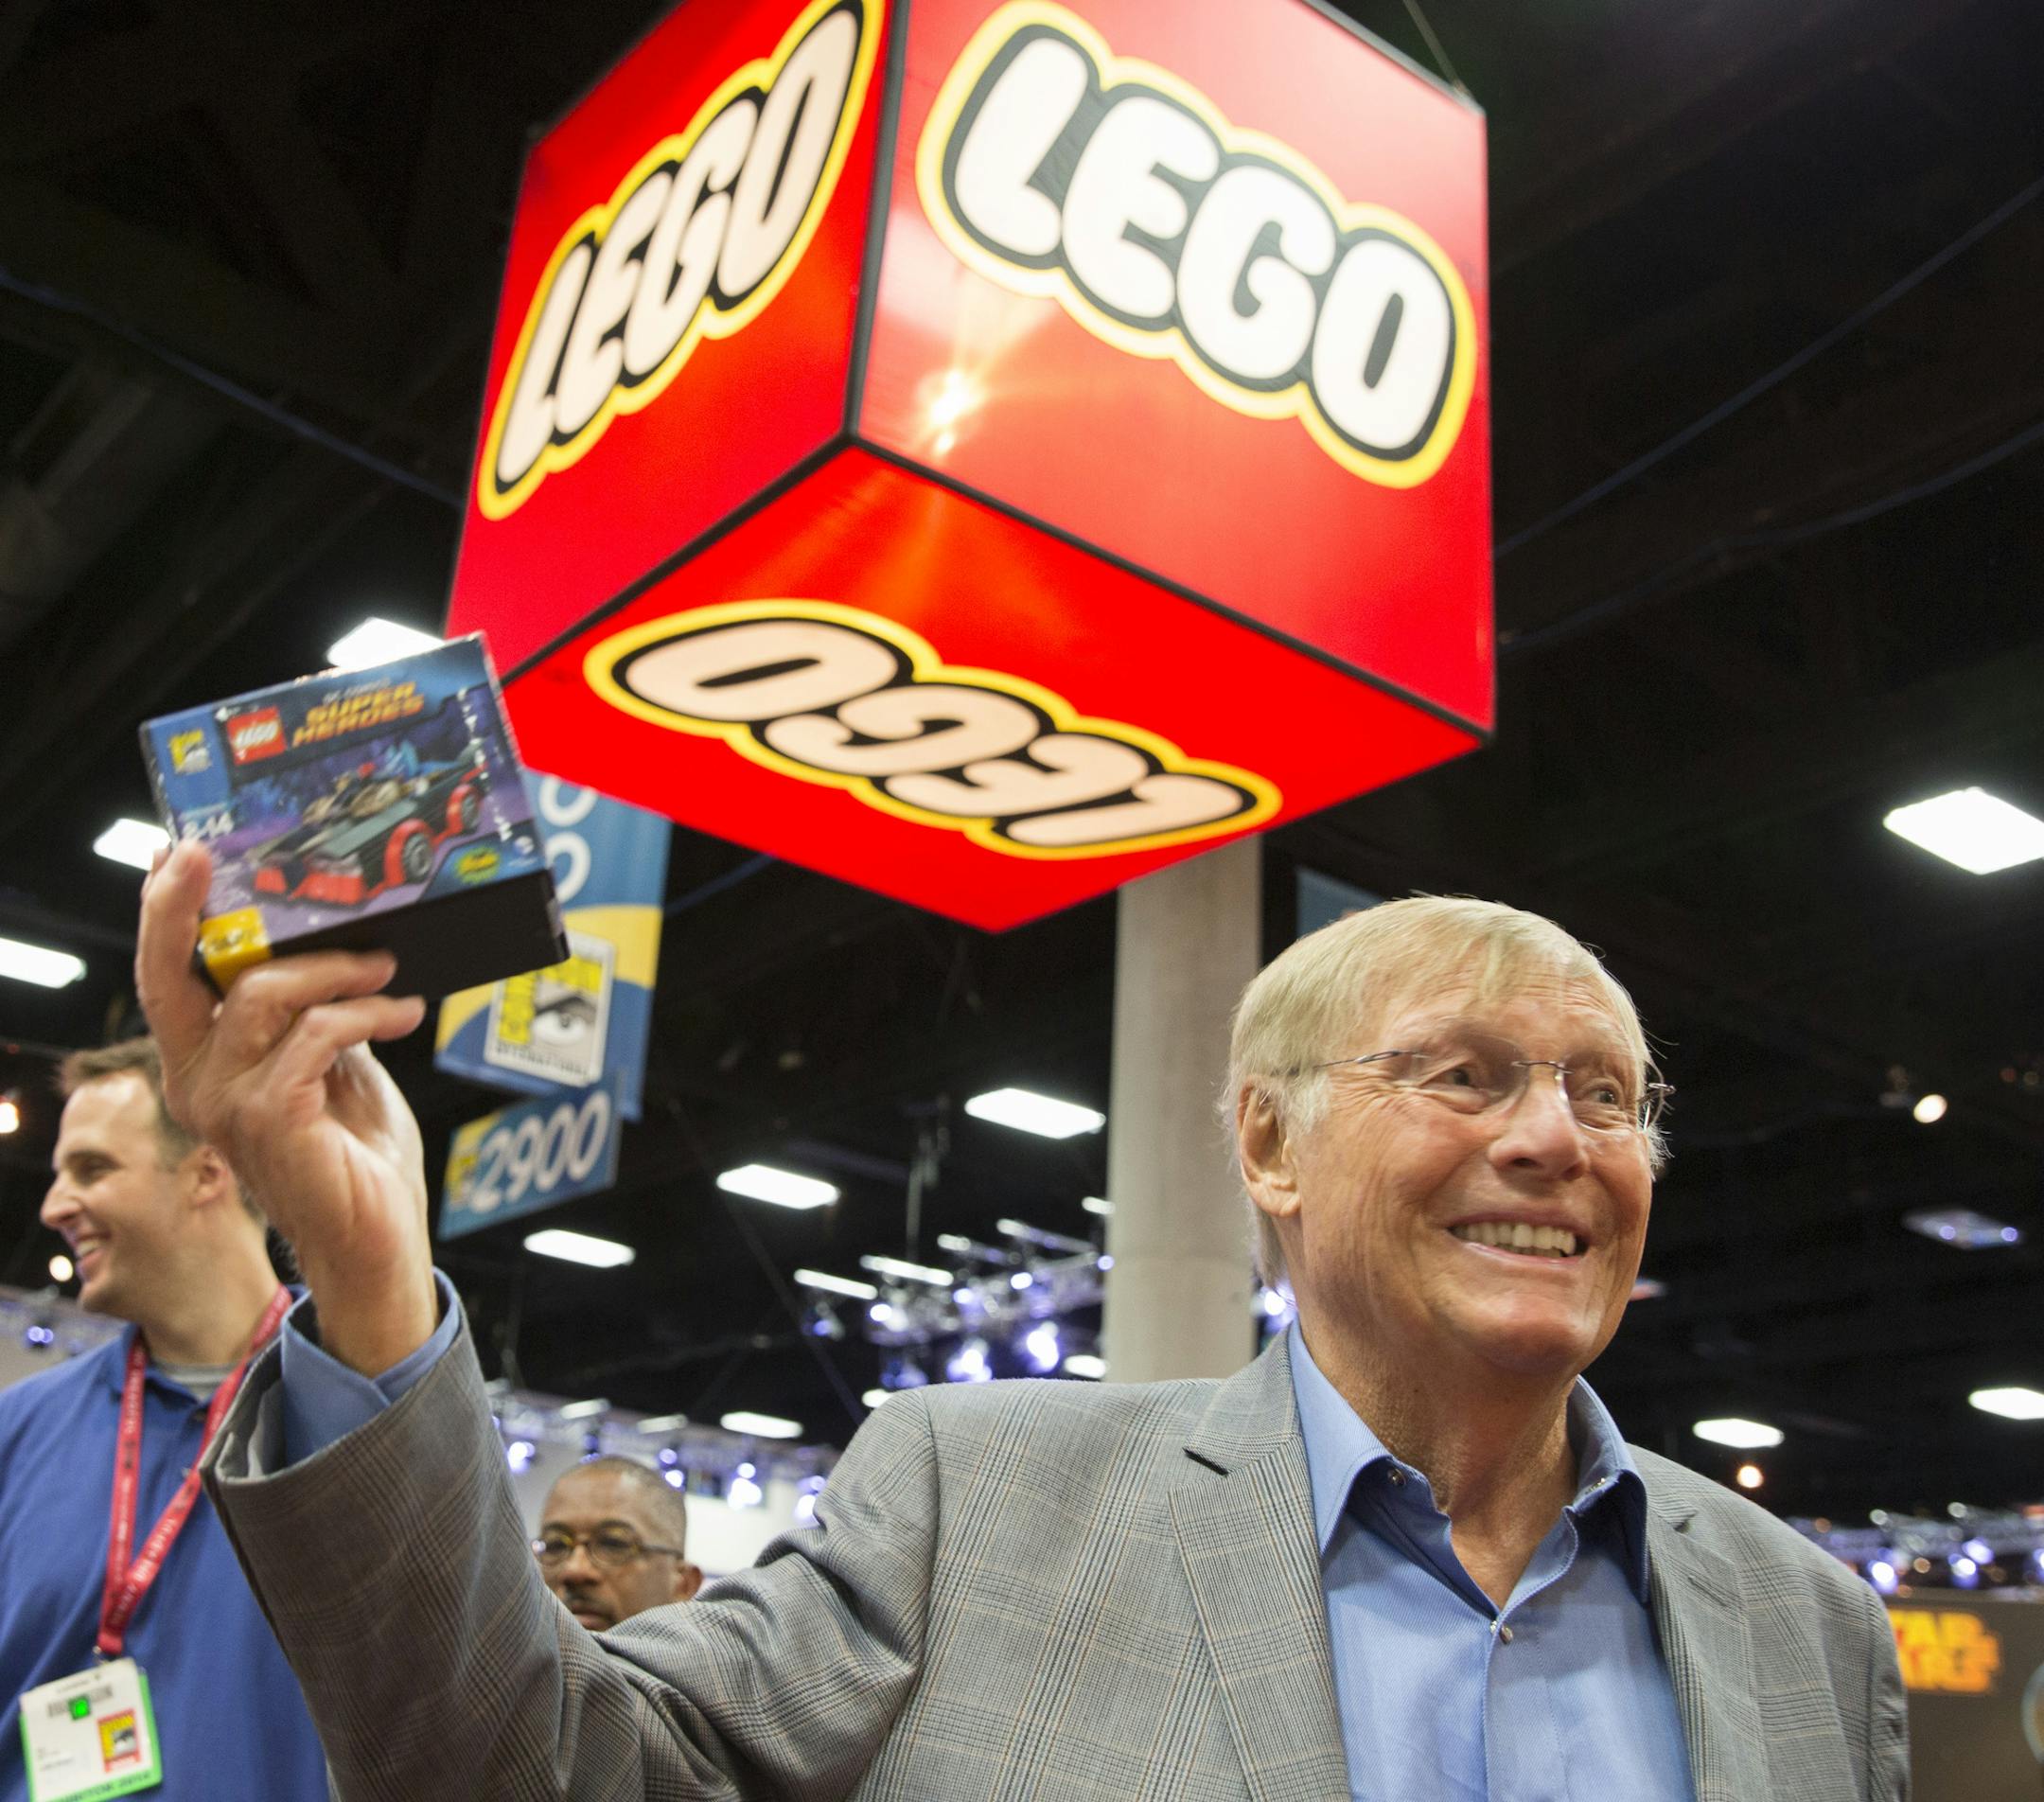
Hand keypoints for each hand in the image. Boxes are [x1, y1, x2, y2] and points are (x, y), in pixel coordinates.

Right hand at [137, 840, 438, 1374]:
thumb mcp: (335, 1065)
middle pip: (171, 974)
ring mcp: (228, 1104)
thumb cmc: (356, 1155)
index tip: (179, 853)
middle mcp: (198, 1083)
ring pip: (265, 994)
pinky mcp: (269, 1120)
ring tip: (388, 970)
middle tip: (218, 856)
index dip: (165, 913)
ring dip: (338, 969)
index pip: (166, 977)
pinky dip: (366, 1011)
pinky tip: (401, 1013)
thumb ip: (317, 1013)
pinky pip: (314, 1034)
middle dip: (186, 907)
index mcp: (205, 1065)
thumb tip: (337, 943)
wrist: (378, 1240)